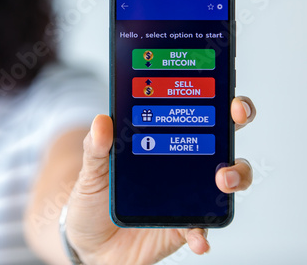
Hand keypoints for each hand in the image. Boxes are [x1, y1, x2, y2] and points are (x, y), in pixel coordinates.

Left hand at [66, 96, 255, 264]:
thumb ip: (96, 147)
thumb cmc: (95, 197)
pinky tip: (198, 237)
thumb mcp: (92, 168)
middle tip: (236, 116)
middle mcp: (181, 163)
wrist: (92, 240)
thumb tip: (101, 121)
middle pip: (220, 135)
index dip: (213, 96)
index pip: (191, 111)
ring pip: (227, 179)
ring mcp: (187, 194)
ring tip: (222, 179)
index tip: (221, 88)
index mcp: (160, 141)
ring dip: (236, 174)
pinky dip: (204, 232)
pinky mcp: (184, 226)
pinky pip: (203, 228)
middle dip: (238, 119)